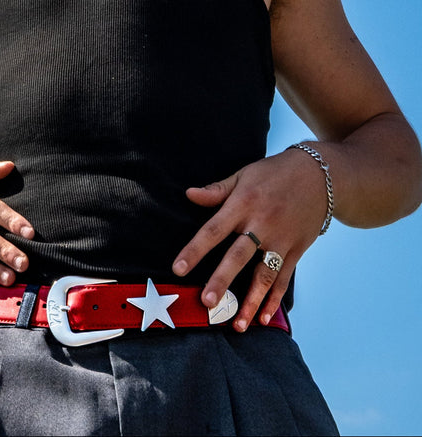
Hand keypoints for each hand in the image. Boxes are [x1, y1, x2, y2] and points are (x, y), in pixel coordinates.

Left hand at [172, 150, 327, 331]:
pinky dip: (274, 299)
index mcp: (243, 204)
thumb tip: (189, 194)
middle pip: (238, 256)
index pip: (214, 230)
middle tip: (207, 302)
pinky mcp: (296, 250)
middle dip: (222, 280)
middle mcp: (262, 224)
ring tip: (237, 324)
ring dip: (251, 301)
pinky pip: (284, 278)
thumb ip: (217, 190)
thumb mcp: (243, 175)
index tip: (178, 268)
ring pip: (264, 274)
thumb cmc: (274, 173)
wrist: (319, 175)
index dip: (195, 250)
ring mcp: (281, 239)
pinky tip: (264, 318)